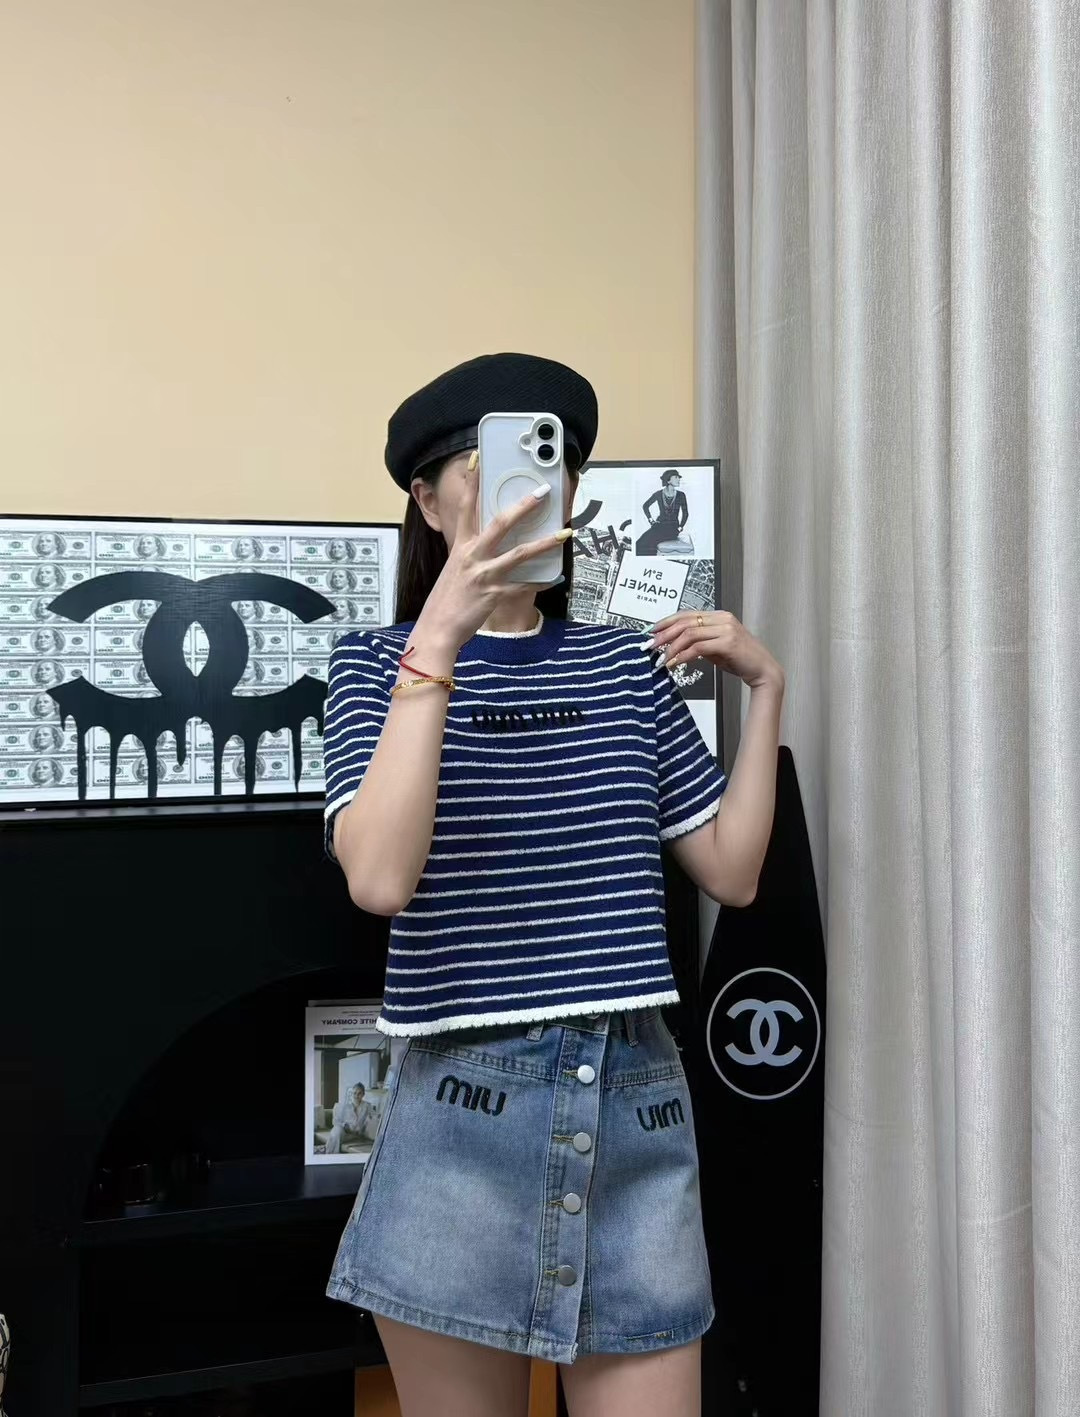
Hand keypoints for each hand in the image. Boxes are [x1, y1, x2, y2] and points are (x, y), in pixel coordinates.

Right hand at [412, 458, 569, 653]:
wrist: (437, 630)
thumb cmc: (446, 600)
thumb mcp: (454, 569)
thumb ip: (471, 554)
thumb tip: (488, 543)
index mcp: (460, 547)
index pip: (466, 507)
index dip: (472, 482)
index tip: (477, 458)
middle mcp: (471, 556)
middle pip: (500, 524)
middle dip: (523, 506)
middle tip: (543, 492)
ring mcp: (484, 575)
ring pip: (519, 554)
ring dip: (545, 543)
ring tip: (565, 533)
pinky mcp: (494, 595)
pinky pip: (524, 586)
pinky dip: (541, 582)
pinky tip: (556, 577)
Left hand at [647, 610, 783, 691]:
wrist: (763, 670)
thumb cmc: (741, 660)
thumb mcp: (716, 648)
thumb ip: (700, 642)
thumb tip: (676, 645)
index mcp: (720, 616)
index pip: (687, 614)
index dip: (667, 622)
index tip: (652, 632)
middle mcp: (723, 619)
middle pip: (685, 622)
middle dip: (664, 634)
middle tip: (651, 645)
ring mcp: (726, 629)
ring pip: (689, 634)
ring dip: (671, 647)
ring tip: (661, 658)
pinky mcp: (728, 643)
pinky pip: (698, 647)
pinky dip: (683, 655)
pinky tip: (674, 663)